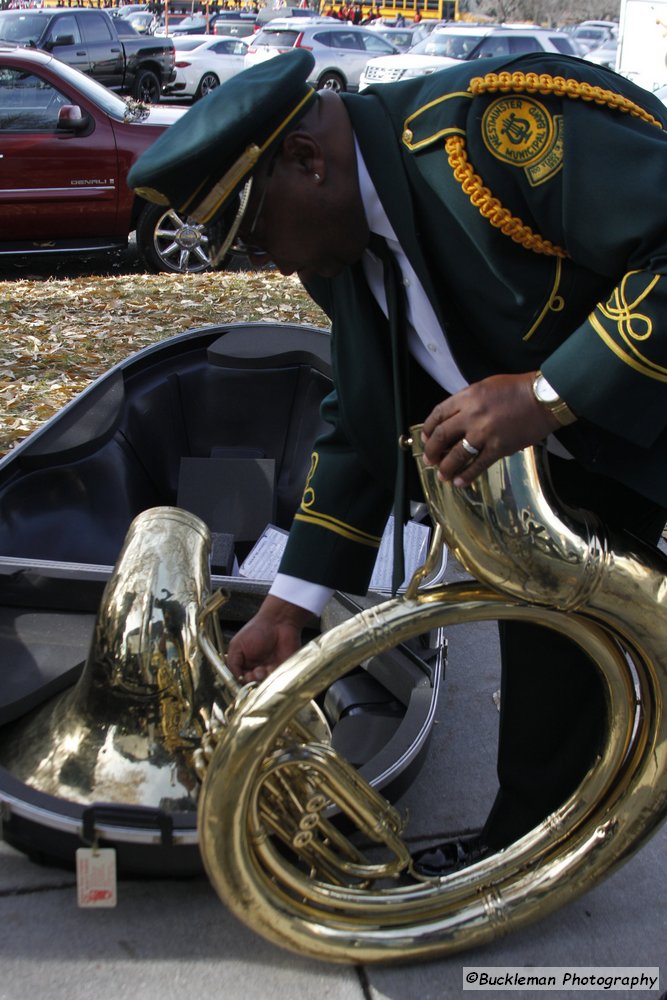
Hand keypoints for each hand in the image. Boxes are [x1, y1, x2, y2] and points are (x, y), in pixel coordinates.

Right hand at [226, 595, 311, 683]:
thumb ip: (233, 663)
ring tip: (264, 668)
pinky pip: (278, 680)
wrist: (279, 621)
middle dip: (253, 682)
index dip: (241, 682)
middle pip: (253, 685)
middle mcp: (257, 669)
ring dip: (263, 679)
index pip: (240, 680)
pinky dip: (274, 677)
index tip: (243, 679)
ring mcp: (270, 670)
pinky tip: (272, 667)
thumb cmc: (257, 630)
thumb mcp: (237, 645)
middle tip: (255, 672)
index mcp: (245, 664)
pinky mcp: (283, 669)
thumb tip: (235, 679)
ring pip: (265, 684)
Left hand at [420, 372, 560, 486]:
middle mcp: (472, 415)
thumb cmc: (517, 390)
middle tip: (429, 459)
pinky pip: (477, 465)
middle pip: (442, 436)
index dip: (428, 429)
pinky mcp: (499, 448)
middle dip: (432, 450)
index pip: (438, 414)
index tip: (426, 438)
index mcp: (467, 397)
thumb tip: (454, 419)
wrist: (543, 399)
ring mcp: (484, 433)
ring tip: (442, 475)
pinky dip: (466, 476)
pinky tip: (460, 482)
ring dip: (446, 467)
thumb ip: (467, 401)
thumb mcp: (486, 387)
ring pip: (456, 455)